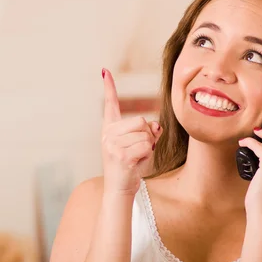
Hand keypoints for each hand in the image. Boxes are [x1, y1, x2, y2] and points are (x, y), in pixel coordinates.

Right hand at [101, 68, 161, 197]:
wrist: (119, 190)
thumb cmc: (130, 167)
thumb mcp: (139, 146)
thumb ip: (147, 132)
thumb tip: (156, 125)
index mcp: (109, 129)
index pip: (110, 104)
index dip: (109, 87)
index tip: (105, 71)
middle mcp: (108, 134)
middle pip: (140, 121)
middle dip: (147, 135)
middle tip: (139, 151)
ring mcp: (113, 144)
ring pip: (145, 134)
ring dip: (148, 147)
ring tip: (137, 158)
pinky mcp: (121, 155)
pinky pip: (146, 146)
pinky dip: (148, 155)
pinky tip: (136, 164)